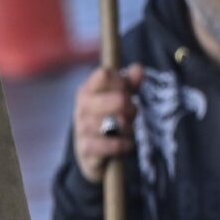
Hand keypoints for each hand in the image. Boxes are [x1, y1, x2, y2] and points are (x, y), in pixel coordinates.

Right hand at [71, 63, 143, 185]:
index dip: (122, 81)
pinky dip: (123, 145)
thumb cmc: (106, 118)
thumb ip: (129, 83)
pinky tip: (124, 144)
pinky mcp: (86, 148)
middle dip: (131, 108)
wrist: (91, 152)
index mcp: (88, 89)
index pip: (105, 75)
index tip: (126, 90)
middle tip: (131, 113)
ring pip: (118, 123)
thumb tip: (138, 68)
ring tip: (125, 130)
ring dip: (128, 128)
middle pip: (119, 100)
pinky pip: (112, 145)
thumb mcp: (118, 97)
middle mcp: (82, 106)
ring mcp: (82, 127)